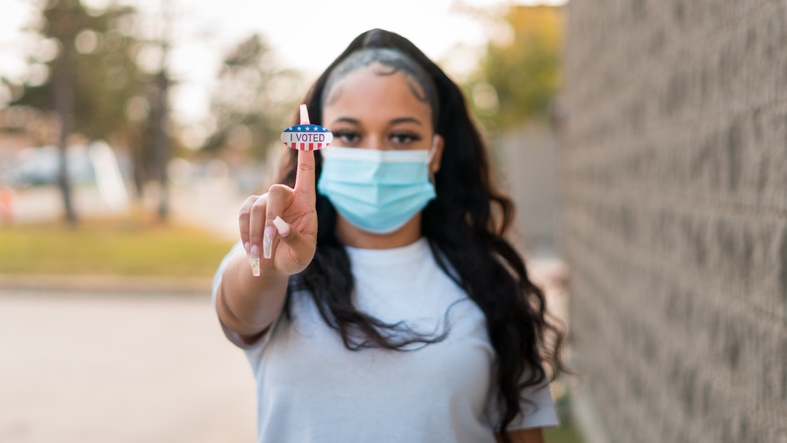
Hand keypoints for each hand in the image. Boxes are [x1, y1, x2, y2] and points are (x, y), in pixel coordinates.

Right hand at [238, 148, 316, 276]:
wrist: (274, 265)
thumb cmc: (295, 257)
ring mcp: (267, 201)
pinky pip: (244, 215)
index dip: (306, 147)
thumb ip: (294, 239)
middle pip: (275, 192)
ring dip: (257, 233)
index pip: (307, 169)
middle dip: (271, 217)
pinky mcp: (250, 208)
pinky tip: (252, 250)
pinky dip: (246, 233)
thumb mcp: (302, 254)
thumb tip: (279, 226)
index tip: (306, 123)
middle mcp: (287, 196)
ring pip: (258, 208)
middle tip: (269, 243)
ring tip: (261, 255)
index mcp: (306, 201)